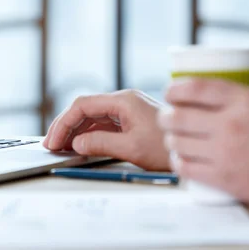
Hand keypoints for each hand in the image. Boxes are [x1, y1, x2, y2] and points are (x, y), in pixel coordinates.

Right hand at [43, 90, 169, 170]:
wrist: (197, 148)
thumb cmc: (169, 148)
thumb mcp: (132, 148)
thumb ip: (101, 144)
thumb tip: (76, 143)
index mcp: (123, 101)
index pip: (82, 105)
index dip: (64, 123)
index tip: (53, 140)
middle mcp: (123, 101)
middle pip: (84, 109)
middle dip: (65, 126)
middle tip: (51, 145)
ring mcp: (126, 110)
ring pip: (91, 116)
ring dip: (74, 131)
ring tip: (60, 147)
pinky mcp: (129, 120)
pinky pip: (101, 124)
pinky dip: (87, 134)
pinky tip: (78, 145)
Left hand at [159, 79, 248, 210]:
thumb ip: (244, 95)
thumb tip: (215, 88)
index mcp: (244, 101)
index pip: (194, 88)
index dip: (174, 90)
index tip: (170, 93)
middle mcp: (231, 124)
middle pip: (176, 116)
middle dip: (165, 116)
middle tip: (167, 118)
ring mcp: (224, 153)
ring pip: (175, 142)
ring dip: (171, 139)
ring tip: (176, 138)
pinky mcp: (221, 178)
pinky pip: (183, 167)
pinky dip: (177, 161)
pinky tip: (182, 157)